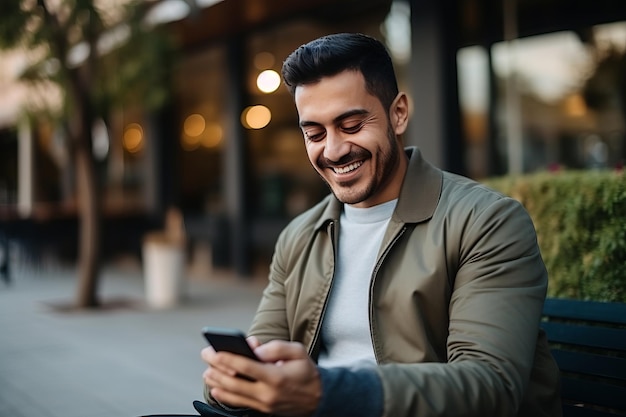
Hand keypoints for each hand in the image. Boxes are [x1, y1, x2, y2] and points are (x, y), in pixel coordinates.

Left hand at [202, 339, 320, 415]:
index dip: (227, 359)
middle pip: (234, 382)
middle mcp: (267, 393)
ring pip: (233, 395)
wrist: (318, 397)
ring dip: (217, 383)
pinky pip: (239, 404)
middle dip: (216, 368)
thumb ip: (276, 347)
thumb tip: (254, 347)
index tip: (214, 351)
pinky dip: (225, 397)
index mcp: (276, 376)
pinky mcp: (263, 410)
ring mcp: (264, 404)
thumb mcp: (297, 351)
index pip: (245, 367)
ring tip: (207, 372)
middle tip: (206, 356)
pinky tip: (217, 389)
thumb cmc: (306, 372)